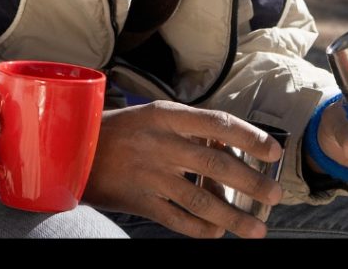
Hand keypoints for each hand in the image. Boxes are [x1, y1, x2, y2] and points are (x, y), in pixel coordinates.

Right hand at [82, 102, 283, 238]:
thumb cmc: (117, 130)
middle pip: (218, 165)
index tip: (273, 151)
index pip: (218, 123)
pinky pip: (180, 220)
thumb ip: (187, 130)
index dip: (250, 138)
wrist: (72, 148)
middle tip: (274, 195)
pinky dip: (202, 230)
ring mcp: (151, 174)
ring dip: (235, 216)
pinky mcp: (140, 200)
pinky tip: (217, 233)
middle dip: (253, 183)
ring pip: (203, 200)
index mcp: (165, 115)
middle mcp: (161, 143)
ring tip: (256, 228)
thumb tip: (228, 149)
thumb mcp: (151, 116)